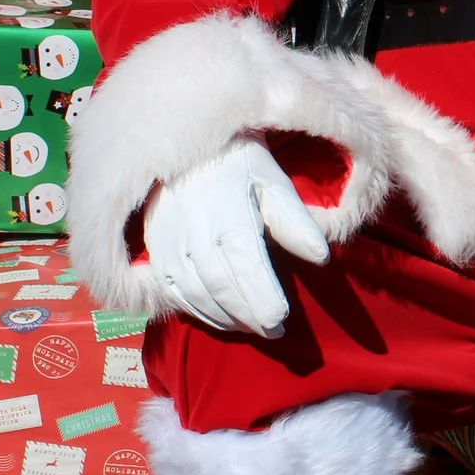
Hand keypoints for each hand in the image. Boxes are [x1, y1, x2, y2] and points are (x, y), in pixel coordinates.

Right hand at [139, 138, 331, 336]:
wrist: (179, 142)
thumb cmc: (236, 162)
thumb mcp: (272, 181)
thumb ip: (294, 221)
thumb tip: (320, 257)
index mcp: (229, 217)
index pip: (247, 271)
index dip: (263, 301)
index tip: (281, 321)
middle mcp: (194, 236)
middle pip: (223, 290)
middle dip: (250, 317)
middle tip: (275, 332)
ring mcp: (170, 246)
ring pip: (197, 296)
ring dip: (226, 319)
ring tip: (253, 328)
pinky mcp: (155, 252)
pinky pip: (174, 293)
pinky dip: (199, 311)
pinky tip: (221, 317)